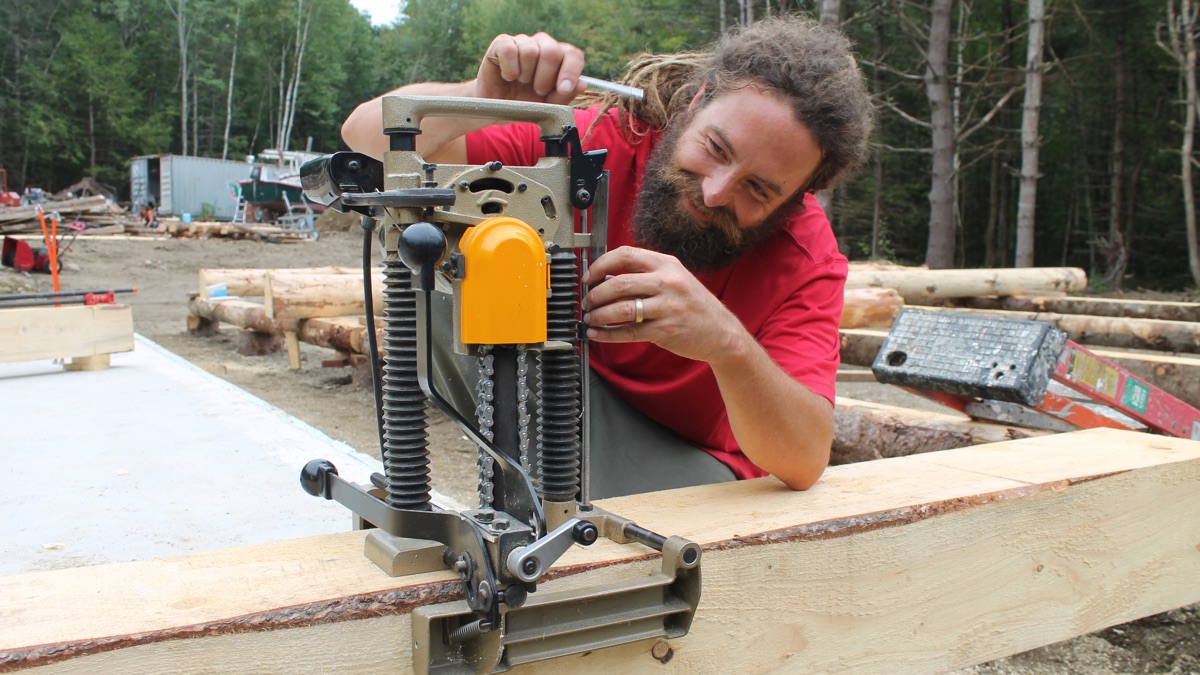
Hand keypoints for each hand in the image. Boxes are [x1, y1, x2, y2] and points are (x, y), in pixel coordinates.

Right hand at [475, 32, 587, 104]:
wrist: (497, 109)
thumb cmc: (525, 104)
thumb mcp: (548, 106)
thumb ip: (565, 96)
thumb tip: (582, 83)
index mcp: (559, 58)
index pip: (573, 55)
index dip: (570, 72)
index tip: (563, 89)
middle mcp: (543, 45)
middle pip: (552, 52)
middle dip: (545, 78)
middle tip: (537, 90)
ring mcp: (523, 41)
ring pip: (531, 51)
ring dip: (525, 75)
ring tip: (520, 82)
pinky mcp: (502, 43)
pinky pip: (510, 50)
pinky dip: (509, 69)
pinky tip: (508, 76)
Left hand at [582, 247, 749, 363]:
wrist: (722, 332)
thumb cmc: (695, 306)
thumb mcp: (674, 280)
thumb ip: (644, 275)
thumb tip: (605, 277)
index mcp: (666, 264)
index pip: (625, 254)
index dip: (600, 265)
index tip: (589, 277)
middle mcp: (667, 282)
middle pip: (618, 283)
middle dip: (595, 295)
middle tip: (587, 302)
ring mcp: (667, 307)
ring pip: (620, 309)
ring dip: (598, 315)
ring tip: (590, 318)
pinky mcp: (665, 330)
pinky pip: (628, 332)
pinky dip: (607, 334)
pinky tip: (597, 334)